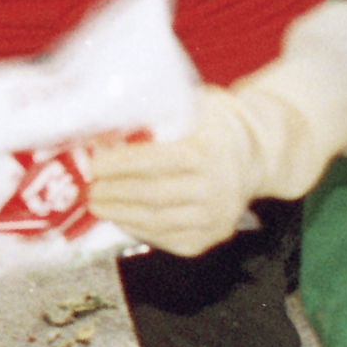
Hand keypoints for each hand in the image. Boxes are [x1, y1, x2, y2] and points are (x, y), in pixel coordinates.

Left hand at [61, 117, 265, 260]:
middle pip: (152, 196)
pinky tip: (121, 219)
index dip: (119, 166)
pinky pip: (169, 239)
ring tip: (97, 205)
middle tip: (88, 189)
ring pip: (158, 222)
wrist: (258, 154)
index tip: (93, 165)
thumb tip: (106, 124)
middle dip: (113, 194)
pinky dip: (140, 231)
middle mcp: (216, 188)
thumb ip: (158, 114)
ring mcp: (216, 217)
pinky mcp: (212, 236)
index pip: (155, 162)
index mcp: (208, 152)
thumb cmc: (214, 125)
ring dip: (120, 215)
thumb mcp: (194, 106)